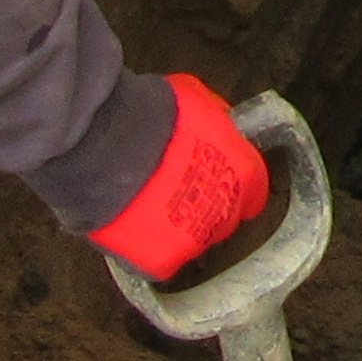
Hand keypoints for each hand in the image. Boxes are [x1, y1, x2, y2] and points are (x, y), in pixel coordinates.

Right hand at [83, 73, 273, 281]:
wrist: (108, 143)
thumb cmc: (153, 112)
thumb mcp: (198, 98)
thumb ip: (216, 120)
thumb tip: (221, 123)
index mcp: (246, 174)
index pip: (252, 192)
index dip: (230, 182)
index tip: (210, 175)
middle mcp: (227, 213)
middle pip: (223, 219)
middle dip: (203, 204)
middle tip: (171, 187)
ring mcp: (195, 241)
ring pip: (192, 240)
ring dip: (175, 226)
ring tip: (145, 206)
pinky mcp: (162, 261)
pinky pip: (158, 259)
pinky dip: (145, 247)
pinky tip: (130, 226)